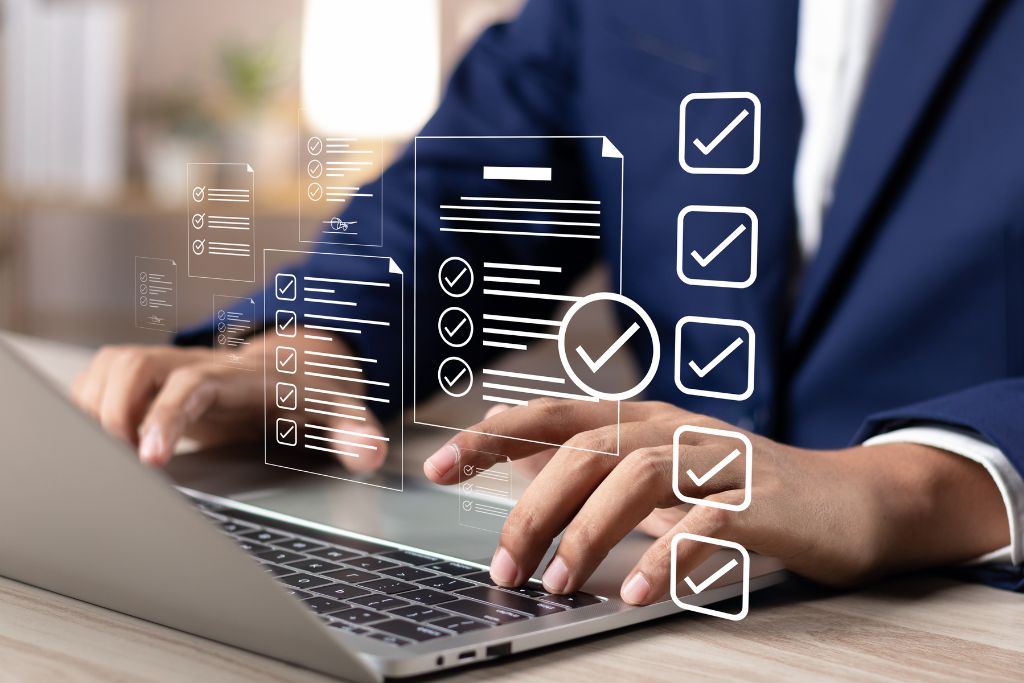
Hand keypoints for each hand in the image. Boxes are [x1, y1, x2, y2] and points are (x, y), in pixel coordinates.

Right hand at [71, 336, 385, 469]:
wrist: (304, 365)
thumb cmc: (316, 393)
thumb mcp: (343, 412)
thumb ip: (356, 432)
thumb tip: (370, 454)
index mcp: (241, 376)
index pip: (192, 383)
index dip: (167, 416)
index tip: (150, 457)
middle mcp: (200, 364)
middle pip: (137, 363)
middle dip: (113, 409)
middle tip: (114, 460)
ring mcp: (176, 367)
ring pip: (115, 364)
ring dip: (94, 405)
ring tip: (100, 453)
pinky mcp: (158, 378)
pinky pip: (107, 376)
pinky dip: (90, 403)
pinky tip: (97, 440)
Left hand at [423, 400, 1008, 603]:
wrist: (848, 498)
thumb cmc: (739, 490)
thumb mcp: (658, 472)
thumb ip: (595, 469)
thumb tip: (520, 468)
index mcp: (641, 420)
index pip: (552, 414)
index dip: (491, 434)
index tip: (438, 465)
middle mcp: (673, 429)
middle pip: (585, 449)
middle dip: (532, 507)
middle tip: (504, 567)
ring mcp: (719, 460)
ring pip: (636, 477)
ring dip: (587, 532)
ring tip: (558, 583)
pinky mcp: (762, 500)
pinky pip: (707, 523)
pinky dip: (666, 557)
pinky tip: (636, 593)